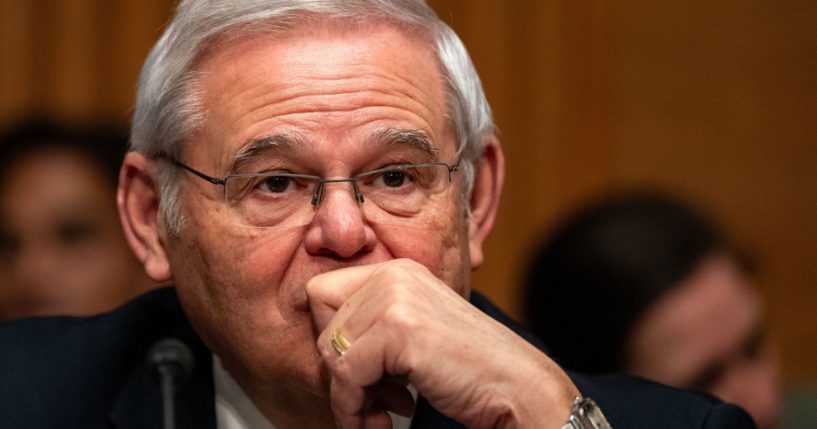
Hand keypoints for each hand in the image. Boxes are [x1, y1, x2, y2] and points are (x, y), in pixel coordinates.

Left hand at [307, 259, 578, 428]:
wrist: (517, 385)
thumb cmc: (470, 368)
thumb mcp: (415, 331)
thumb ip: (374, 327)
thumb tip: (323, 352)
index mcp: (398, 271)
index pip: (322, 293)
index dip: (331, 338)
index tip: (357, 375)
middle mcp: (394, 275)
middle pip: (320, 321)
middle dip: (338, 370)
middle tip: (369, 402)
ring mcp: (396, 298)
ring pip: (329, 350)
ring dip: (348, 396)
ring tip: (379, 415)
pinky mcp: (400, 328)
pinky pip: (346, 373)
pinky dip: (355, 407)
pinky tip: (385, 419)